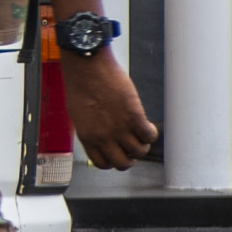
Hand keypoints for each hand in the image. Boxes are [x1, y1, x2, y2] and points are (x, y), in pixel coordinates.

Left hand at [62, 53, 156, 171]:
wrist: (86, 67)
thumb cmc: (80, 85)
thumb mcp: (79, 114)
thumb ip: (91, 129)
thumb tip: (103, 137)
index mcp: (87, 137)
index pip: (103, 163)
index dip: (113, 159)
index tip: (118, 152)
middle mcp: (103, 137)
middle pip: (123, 163)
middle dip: (130, 157)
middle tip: (132, 145)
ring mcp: (119, 128)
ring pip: (139, 152)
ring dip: (143, 144)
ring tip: (140, 133)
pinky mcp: (133, 116)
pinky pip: (149, 135)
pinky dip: (151, 132)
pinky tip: (147, 124)